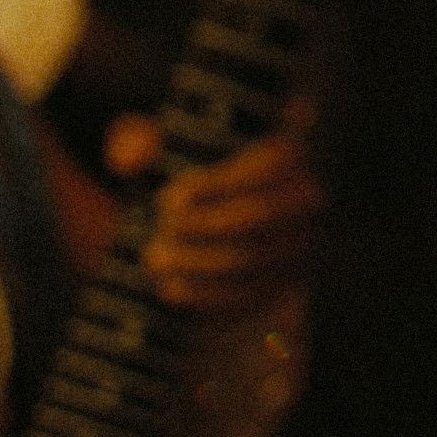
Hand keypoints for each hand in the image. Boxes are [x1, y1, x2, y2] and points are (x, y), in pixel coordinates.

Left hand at [109, 115, 322, 316]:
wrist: (211, 216)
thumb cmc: (184, 174)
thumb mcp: (160, 148)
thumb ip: (136, 140)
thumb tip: (129, 159)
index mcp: (287, 152)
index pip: (264, 166)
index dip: (216, 185)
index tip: (168, 198)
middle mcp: (307, 198)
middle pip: (259, 215)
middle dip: (202, 225)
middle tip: (161, 228)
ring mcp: (301, 245)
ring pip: (251, 259)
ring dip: (196, 262)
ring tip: (154, 258)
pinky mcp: (285, 284)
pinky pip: (249, 295)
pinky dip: (205, 295)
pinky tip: (168, 288)